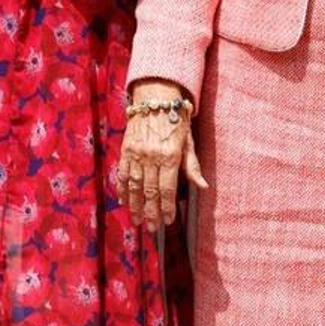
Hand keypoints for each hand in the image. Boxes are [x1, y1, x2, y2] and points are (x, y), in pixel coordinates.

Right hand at [117, 79, 207, 226]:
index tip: (167, 221)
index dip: (167, 208)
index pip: (167, 189)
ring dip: (135, 206)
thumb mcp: (189, 141)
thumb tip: (202, 186)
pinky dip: (122, 190)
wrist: (155, 97)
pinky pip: (122, 174)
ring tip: (137, 220)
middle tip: (152, 228)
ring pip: (134, 186)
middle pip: (150, 191)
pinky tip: (124, 201)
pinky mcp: (126, 150)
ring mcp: (136, 154)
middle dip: (151, 212)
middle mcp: (151, 157)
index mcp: (170, 156)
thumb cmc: (176, 119)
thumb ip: (192, 166)